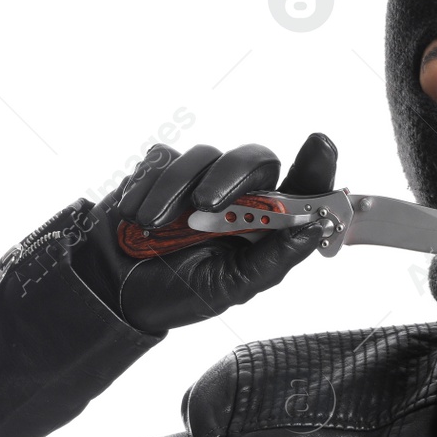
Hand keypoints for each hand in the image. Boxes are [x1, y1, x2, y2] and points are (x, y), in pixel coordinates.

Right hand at [72, 133, 337, 332]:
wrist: (114, 291)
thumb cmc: (180, 293)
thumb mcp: (231, 287)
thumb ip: (274, 259)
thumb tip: (314, 229)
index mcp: (266, 223)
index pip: (302, 185)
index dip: (317, 163)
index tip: (322, 144)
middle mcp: (239, 195)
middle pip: (254, 158)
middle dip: (231, 175)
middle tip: (205, 203)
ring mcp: (199, 179)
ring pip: (203, 155)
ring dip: (174, 190)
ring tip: (153, 225)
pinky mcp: (162, 168)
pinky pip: (163, 158)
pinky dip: (148, 186)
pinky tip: (136, 216)